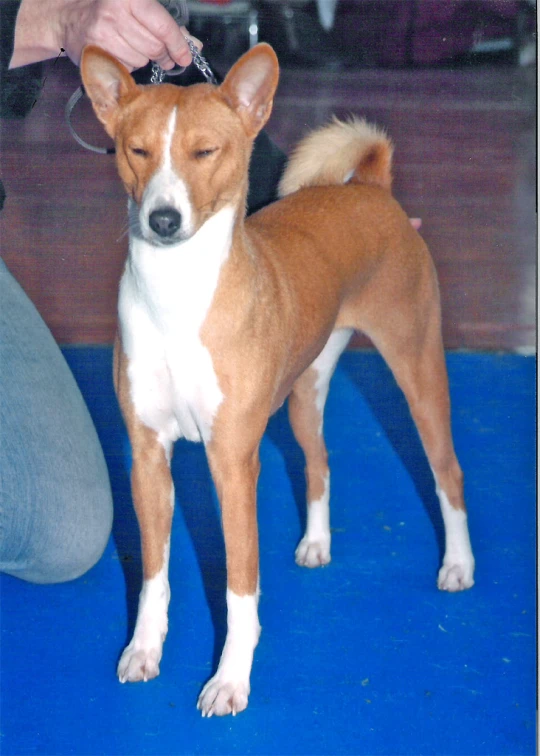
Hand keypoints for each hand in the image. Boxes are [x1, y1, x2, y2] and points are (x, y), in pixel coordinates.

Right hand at [11, 0, 200, 71]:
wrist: (68, 18)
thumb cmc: (108, 10)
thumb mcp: (136, 7)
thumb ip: (165, 24)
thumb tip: (192, 43)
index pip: (163, 27)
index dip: (178, 45)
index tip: (185, 56)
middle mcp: (115, 13)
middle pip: (155, 47)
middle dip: (161, 52)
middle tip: (158, 51)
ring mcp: (104, 34)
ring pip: (142, 60)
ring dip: (142, 57)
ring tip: (130, 44)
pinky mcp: (98, 53)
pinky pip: (128, 68)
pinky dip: (128, 64)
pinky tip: (119, 51)